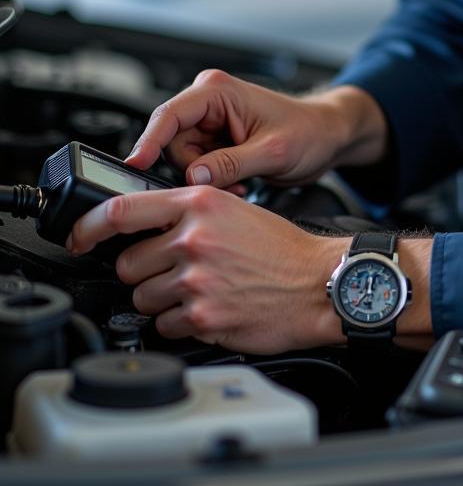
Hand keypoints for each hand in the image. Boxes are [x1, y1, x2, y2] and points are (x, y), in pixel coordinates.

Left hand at [66, 187, 435, 351]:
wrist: (320, 282)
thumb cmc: (283, 248)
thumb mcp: (236, 208)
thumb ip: (188, 212)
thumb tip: (143, 226)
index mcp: (201, 204)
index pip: (120, 210)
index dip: (86, 226)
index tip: (76, 237)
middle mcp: (194, 238)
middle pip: (126, 264)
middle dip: (145, 272)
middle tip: (177, 270)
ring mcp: (196, 279)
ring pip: (142, 298)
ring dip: (162, 299)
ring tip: (200, 290)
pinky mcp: (202, 317)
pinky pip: (164, 326)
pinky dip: (181, 323)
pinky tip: (211, 308)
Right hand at [125, 69, 388, 190]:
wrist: (329, 136)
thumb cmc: (310, 131)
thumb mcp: (273, 151)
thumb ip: (231, 164)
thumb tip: (194, 178)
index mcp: (218, 91)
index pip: (168, 116)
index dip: (148, 143)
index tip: (135, 167)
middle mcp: (209, 102)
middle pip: (172, 143)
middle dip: (195, 170)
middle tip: (231, 182)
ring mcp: (211, 122)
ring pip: (182, 159)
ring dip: (207, 178)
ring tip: (242, 181)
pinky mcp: (215, 141)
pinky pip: (197, 166)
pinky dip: (214, 180)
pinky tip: (240, 181)